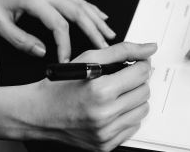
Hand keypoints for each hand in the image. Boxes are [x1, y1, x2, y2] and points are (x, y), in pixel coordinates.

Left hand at [0, 0, 114, 61]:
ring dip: (97, 21)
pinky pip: (78, 0)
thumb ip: (20, 39)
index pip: (58, 25)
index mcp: (34, 0)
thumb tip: (41, 51)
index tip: (66, 59)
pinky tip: (101, 17)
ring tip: (109, 34)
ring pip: (82, 5)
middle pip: (78, 13)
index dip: (65, 44)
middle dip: (94, 32)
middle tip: (104, 47)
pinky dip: (92, 9)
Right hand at [32, 42, 156, 150]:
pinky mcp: (105, 145)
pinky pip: (133, 127)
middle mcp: (105, 114)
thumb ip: (122, 50)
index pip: (141, 73)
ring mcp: (106, 133)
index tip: (137, 63)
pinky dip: (127, 116)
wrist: (39, 113)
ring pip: (143, 110)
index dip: (141, 64)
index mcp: (101, 90)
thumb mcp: (89, 59)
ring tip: (118, 94)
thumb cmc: (62, 85)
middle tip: (124, 78)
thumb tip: (150, 48)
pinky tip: (112, 109)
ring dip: (135, 98)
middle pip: (144, 91)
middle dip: (138, 81)